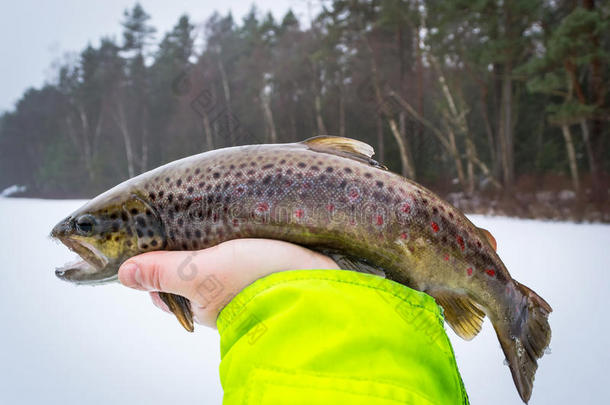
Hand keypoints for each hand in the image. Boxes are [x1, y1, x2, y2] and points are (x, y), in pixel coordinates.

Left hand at [118, 238, 338, 327]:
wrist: (318, 287)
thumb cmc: (257, 283)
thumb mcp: (202, 272)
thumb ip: (164, 271)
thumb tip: (124, 273)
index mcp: (197, 303)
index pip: (160, 285)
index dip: (152, 260)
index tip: (152, 236)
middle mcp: (216, 298)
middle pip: (185, 271)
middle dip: (182, 248)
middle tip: (182, 218)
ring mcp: (240, 284)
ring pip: (213, 260)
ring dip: (211, 241)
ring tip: (209, 213)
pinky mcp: (263, 269)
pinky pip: (238, 254)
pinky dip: (234, 241)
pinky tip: (238, 223)